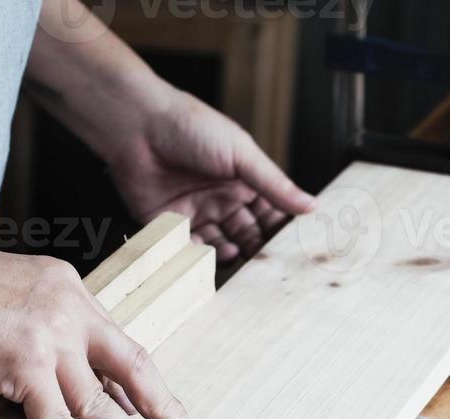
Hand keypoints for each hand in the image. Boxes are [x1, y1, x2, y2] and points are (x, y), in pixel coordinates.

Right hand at [0, 249, 194, 418]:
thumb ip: (45, 315)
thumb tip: (65, 358)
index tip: (157, 406)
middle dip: (162, 406)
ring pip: (101, 401)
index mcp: (70, 288)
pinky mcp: (24, 368)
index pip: (116, 342)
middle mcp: (70, 311)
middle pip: (132, 367)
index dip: (140, 381)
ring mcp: (50, 340)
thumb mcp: (15, 287)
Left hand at [105, 88, 313, 261]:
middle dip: (257, 249)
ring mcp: (196, 214)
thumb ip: (275, 185)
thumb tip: (311, 205)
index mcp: (244, 182)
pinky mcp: (168, 226)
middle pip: (248, 236)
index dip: (281, 232)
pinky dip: (198, 257)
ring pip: (220, 247)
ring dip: (229, 254)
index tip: (293, 249)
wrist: (137, 125)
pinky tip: (205, 255)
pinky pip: (187, 250)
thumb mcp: (242, 155)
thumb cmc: (190, 127)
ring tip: (234, 252)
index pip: (271, 216)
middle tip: (265, 261)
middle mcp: (222, 201)